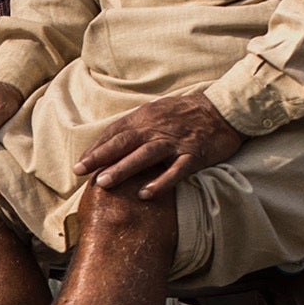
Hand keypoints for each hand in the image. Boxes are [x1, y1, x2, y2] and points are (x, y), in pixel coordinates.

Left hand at [77, 90, 239, 201]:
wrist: (224, 110)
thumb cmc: (186, 114)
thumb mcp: (157, 112)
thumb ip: (135, 126)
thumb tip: (109, 141)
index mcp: (146, 118)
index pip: (116, 132)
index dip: (96, 147)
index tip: (79, 164)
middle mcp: (157, 129)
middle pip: (125, 142)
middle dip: (100, 156)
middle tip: (80, 170)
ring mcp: (176, 143)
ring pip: (145, 155)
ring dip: (123, 168)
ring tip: (104, 182)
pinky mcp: (194, 156)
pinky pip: (175, 170)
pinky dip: (160, 182)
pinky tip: (145, 194)